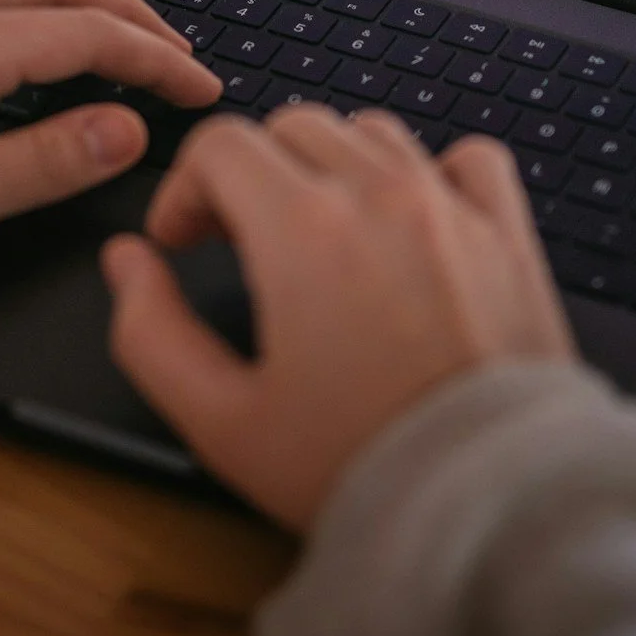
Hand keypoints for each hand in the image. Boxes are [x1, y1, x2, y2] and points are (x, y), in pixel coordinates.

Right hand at [101, 105, 573, 530]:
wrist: (488, 508)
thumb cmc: (360, 469)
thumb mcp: (221, 422)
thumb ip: (150, 333)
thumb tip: (127, 265)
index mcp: (301, 229)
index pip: (220, 144)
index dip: (183, 187)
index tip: (182, 240)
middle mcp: (378, 197)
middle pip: (291, 127)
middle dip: (250, 173)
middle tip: (240, 241)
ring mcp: (450, 208)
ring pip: (372, 133)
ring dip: (331, 166)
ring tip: (320, 233)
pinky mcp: (508, 235)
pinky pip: (466, 159)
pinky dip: (431, 173)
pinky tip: (413, 223)